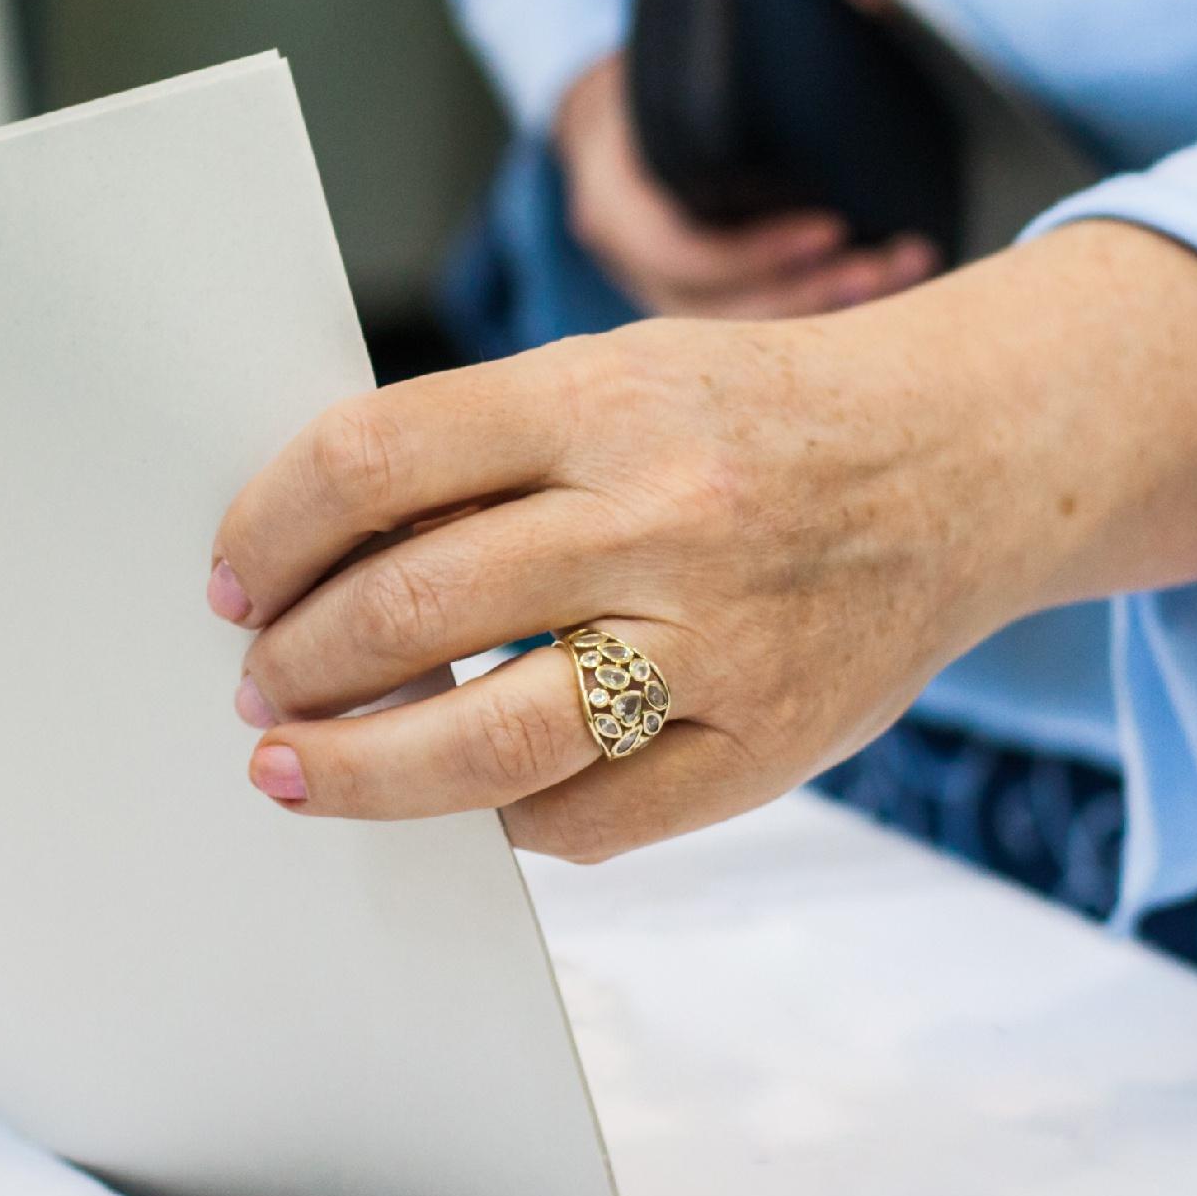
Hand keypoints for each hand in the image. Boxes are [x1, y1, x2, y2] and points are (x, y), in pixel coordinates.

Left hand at [208, 220, 1196, 860]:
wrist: (968, 457)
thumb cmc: (757, 418)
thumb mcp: (623, 376)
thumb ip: (484, 451)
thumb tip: (305, 551)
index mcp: (605, 397)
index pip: (374, 459)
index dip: (267, 530)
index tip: (228, 580)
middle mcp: (660, 515)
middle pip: (409, 608)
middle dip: (298, 664)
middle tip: (257, 688)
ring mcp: (719, 641)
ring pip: (487, 745)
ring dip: (362, 770)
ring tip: (301, 768)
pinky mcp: (770, 742)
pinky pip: (592, 820)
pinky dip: (505, 820)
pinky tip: (467, 799)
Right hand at [553, 53, 935, 317]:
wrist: (607, 116)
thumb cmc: (651, 74)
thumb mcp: (680, 36)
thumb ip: (767, 9)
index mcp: (612, 194)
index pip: (678, 249)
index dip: (756, 252)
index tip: (831, 225)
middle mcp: (630, 256)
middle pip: (718, 309)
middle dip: (808, 297)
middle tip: (885, 264)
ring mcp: (661, 289)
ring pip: (739, 332)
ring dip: (824, 313)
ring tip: (899, 275)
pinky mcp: (696, 302)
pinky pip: (753, 327)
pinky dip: (817, 315)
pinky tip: (881, 291)